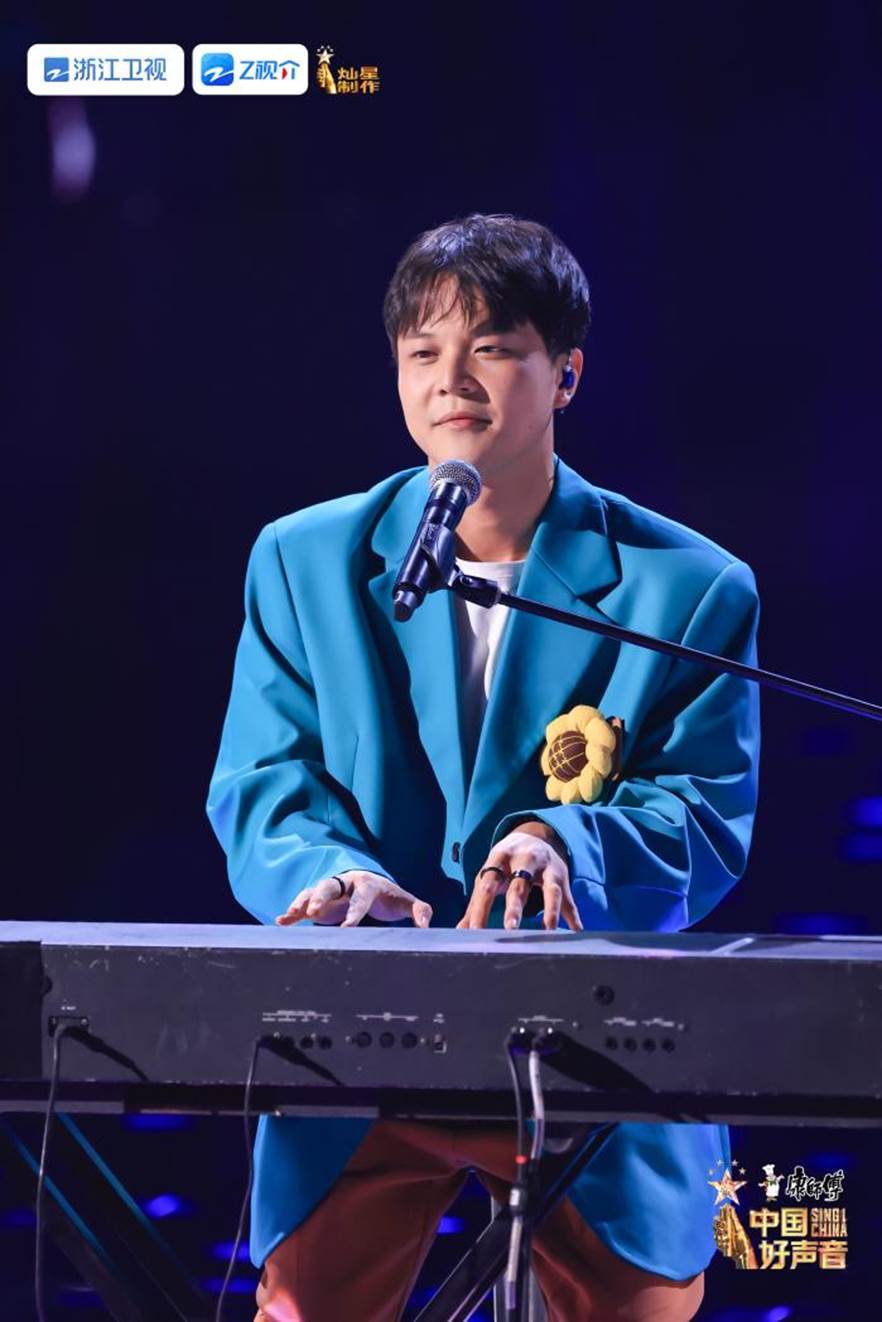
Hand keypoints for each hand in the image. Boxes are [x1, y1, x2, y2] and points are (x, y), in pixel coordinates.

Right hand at [275, 870, 432, 928]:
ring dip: (302, 902)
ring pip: (314, 891)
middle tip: (314, 912)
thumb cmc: (388, 897)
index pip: (361, 897)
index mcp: (367, 883)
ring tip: (290, 916)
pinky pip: (304, 903)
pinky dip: (292, 912)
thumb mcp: (405, 902)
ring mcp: (331, 890)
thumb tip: (426, 926)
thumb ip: (419, 911)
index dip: (355, 912)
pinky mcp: (320, 899)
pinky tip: (281, 922)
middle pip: (331, 886)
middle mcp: (346, 883)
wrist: (372, 885)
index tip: (349, 928)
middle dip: (322, 897)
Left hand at [456, 823, 583, 931]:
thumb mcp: (490, 876)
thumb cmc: (505, 864)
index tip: (475, 931)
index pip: (488, 885)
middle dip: (515, 906)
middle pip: (519, 883)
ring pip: (550, 889)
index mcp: (499, 858)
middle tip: (510, 927)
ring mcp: (546, 866)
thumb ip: (476, 904)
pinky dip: (572, 915)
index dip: (481, 908)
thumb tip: (459, 931)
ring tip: (548, 930)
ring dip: (549, 909)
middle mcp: (524, 859)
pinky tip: (575, 931)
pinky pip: (567, 898)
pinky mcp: (562, 876)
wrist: (534, 837)